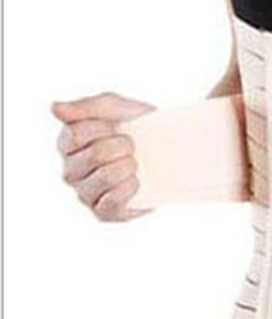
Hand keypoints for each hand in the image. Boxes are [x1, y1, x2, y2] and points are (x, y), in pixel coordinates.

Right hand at [52, 91, 156, 221]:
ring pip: (106, 177)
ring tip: (135, 162)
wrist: (170, 152)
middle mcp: (71, 171)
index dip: (103, 128)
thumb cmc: (135, 127)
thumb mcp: (115, 107)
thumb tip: (55, 108)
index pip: (75, 134)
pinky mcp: (103, 212)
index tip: (119, 125)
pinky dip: (131, 187)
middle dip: (123, 145)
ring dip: (129, 165)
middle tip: (132, 145)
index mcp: (67, 144)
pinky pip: (113, 201)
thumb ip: (87, 106)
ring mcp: (85, 193)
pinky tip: (137, 180)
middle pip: (95, 155)